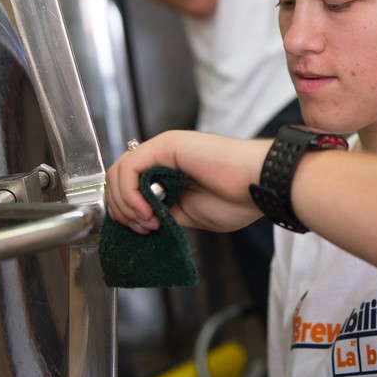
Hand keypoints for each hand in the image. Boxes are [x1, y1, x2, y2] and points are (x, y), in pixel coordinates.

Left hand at [104, 130, 267, 233]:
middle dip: (121, 210)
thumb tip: (141, 220)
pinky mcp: (166, 145)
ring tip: (147, 222)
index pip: (128, 187)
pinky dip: (130, 195)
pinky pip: (129, 168)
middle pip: (117, 179)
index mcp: (169, 172)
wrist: (259, 185)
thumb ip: (164, 213)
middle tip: (144, 229)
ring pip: (118, 173)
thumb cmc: (237, 198)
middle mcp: (163, 157)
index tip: (144, 231)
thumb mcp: (189, 215)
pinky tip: (147, 211)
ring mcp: (163, 148)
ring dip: (125, 205)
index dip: (126, 212)